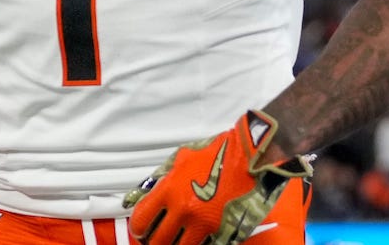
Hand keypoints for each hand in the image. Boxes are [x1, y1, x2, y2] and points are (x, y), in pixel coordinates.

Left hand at [124, 110, 312, 244]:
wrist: (250, 156)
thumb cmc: (215, 153)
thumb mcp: (179, 159)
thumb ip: (158, 180)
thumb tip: (138, 197)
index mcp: (170, 191)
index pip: (141, 221)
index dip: (138, 228)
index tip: (141, 230)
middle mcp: (185, 210)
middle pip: (158, 241)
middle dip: (154, 241)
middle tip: (156, 238)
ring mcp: (206, 224)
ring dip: (175, 244)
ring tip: (176, 239)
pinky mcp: (225, 232)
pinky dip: (198, 244)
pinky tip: (196, 238)